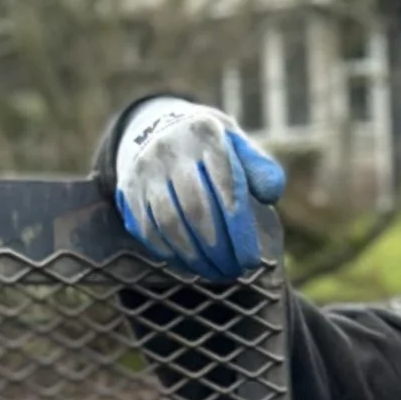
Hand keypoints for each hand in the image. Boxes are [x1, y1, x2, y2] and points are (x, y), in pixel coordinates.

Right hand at [113, 98, 286, 280]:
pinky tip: (191, 265)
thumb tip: (271, 194)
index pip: (226, 188)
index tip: (252, 260)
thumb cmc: (209, 146)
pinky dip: (172, 254)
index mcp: (205, 135)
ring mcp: (145, 170)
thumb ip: (259, 168)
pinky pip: (149, 230)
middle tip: (235, 271)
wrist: (156, 126)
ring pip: (170, 223)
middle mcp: (170, 148)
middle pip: (196, 209)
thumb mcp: (237, 143)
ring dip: (195, 257)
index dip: (240, 230)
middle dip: (218, 249)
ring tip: (216, 273)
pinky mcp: (129, 190)